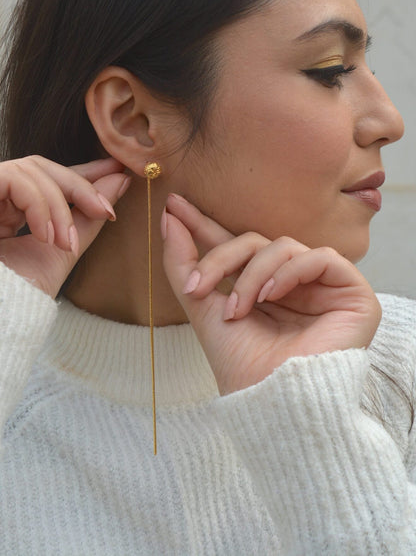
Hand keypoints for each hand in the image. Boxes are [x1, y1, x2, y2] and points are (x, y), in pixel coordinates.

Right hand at [0, 155, 129, 297]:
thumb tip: (119, 181)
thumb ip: (88, 216)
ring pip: (30, 170)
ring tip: (65, 243)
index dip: (83, 172)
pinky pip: (13, 179)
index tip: (119, 170)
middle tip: (105, 211)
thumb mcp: (62, 250)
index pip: (48, 180)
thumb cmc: (20, 294)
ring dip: (59, 207)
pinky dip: (38, 205)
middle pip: (40, 167)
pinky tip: (45, 236)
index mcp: (10, 211)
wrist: (0, 315)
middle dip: (80, 185)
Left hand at [163, 194, 380, 394]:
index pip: (236, 247)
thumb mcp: (204, 309)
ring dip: (252, 274)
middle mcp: (291, 285)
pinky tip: (272, 296)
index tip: (174, 206)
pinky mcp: (351, 292)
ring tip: (239, 308)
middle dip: (221, 257)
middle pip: (255, 242)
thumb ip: (184, 265)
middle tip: (199, 287)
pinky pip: (319, 257)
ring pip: (282, 246)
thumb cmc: (242, 365)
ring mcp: (321, 287)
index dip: (206, 226)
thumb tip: (168, 218)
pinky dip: (290, 271)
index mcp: (260, 289)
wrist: (274, 403)